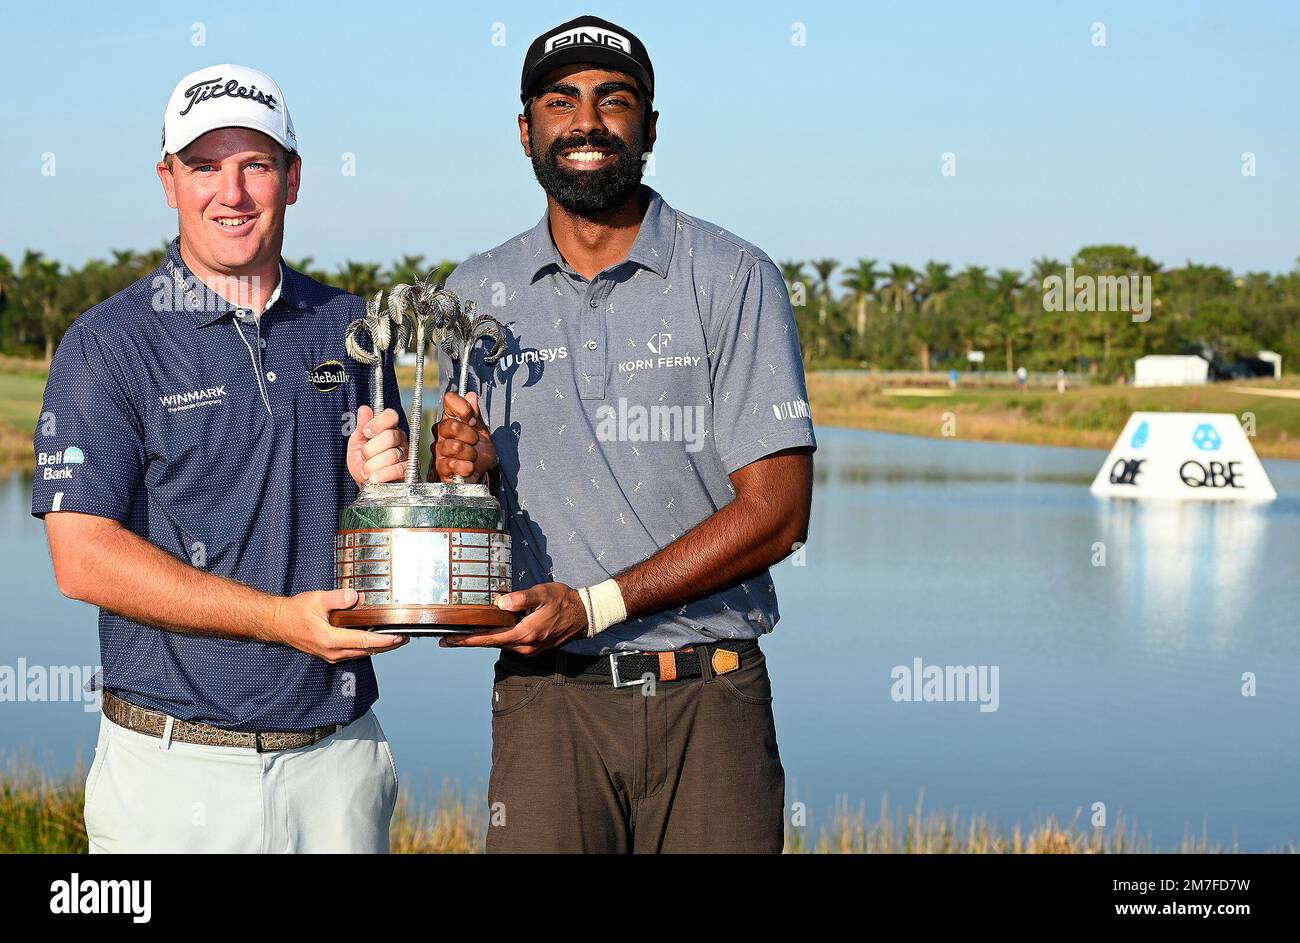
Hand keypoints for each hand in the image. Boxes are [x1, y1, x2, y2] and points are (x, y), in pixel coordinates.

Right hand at [268, 587, 408, 662]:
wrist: (278, 623)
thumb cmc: (295, 612)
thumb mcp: (317, 599)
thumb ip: (338, 598)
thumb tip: (357, 598)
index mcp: (330, 640)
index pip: (365, 642)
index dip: (385, 640)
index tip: (399, 637)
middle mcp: (333, 652)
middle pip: (367, 651)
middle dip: (388, 645)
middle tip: (405, 637)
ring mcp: (331, 655)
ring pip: (361, 653)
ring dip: (379, 647)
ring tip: (395, 639)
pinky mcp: (330, 653)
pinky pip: (354, 652)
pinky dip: (367, 647)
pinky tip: (375, 639)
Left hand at [347, 406, 408, 487]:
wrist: (366, 484)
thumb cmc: (362, 462)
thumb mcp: (356, 443)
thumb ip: (361, 426)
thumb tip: (364, 409)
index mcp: (387, 428)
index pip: (390, 416)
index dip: (378, 423)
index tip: (366, 432)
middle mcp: (399, 439)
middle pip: (390, 436)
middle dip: (371, 449)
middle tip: (364, 456)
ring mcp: (406, 454)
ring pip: (392, 454)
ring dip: (373, 465)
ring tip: (367, 470)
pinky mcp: (410, 470)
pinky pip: (398, 469)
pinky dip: (383, 474)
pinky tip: (374, 477)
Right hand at [433, 391, 495, 482]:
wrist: (480, 475)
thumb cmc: (479, 452)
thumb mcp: (482, 431)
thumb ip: (476, 415)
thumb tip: (471, 396)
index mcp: (451, 419)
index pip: (449, 400)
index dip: (463, 407)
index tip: (472, 419)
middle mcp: (441, 433)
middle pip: (452, 425)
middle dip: (471, 435)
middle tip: (475, 442)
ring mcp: (439, 450)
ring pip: (455, 446)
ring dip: (471, 454)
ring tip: (472, 457)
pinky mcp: (441, 468)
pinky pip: (454, 464)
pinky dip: (467, 467)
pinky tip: (468, 467)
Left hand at [439, 582, 586, 654]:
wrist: (584, 615)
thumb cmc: (564, 602)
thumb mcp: (542, 594)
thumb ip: (521, 599)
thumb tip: (500, 603)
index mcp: (524, 634)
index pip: (489, 639)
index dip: (466, 640)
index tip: (448, 640)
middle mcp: (525, 646)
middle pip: (490, 644)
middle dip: (469, 640)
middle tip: (448, 637)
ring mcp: (529, 649)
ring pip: (499, 644)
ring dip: (482, 640)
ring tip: (465, 633)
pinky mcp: (533, 647)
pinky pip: (509, 644)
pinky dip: (496, 639)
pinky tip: (489, 632)